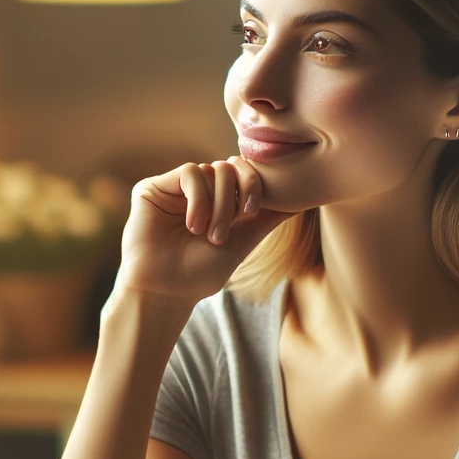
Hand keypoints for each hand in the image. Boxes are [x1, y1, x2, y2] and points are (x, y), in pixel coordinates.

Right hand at [114, 157, 289, 307]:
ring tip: (208, 235)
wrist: (166, 291)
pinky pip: (189, 172)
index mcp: (219, 201)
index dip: (254, 184)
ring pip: (212, 170)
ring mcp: (175, 189)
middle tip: (224, 234)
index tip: (252, 212)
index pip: (243, 172)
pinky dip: (199, 198)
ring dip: (217, 205)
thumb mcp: (245, 241)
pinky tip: (193, 225)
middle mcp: (198, 192)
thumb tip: (304, 198)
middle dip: (233, 199)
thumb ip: (270, 217)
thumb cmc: (201, 274)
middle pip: (230, 167)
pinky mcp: (154, 188)